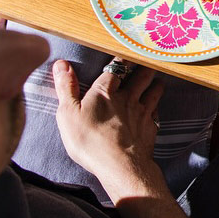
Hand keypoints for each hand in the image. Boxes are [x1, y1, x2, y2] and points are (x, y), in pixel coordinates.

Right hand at [53, 59, 164, 198]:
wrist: (120, 164)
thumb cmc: (90, 140)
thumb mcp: (68, 113)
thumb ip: (66, 87)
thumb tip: (61, 63)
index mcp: (106, 92)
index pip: (116, 67)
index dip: (121, 58)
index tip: (125, 52)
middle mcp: (128, 97)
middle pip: (142, 75)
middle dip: (145, 67)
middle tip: (147, 61)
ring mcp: (142, 112)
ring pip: (155, 90)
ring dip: (155, 83)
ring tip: (156, 80)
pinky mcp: (150, 127)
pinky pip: (157, 111)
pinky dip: (157, 107)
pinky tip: (155, 109)